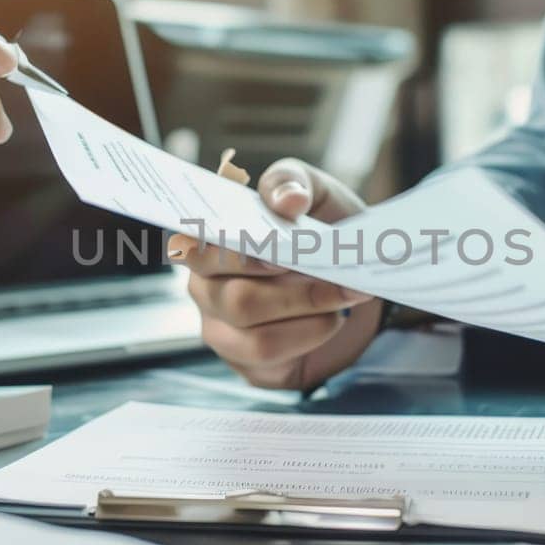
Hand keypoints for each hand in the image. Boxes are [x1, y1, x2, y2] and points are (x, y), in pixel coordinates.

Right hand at [170, 158, 380, 388]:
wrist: (352, 279)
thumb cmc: (320, 231)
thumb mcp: (313, 193)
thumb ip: (292, 182)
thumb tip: (288, 200)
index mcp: (208, 242)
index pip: (192, 250)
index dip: (234, 255)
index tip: (275, 249)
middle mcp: (205, 288)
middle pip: (234, 299)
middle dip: (293, 291)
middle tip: (332, 274)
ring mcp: (222, 330)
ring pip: (254, 336)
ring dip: (308, 315)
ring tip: (342, 296)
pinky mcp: (246, 363)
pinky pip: (270, 357)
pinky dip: (310, 336)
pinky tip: (332, 320)